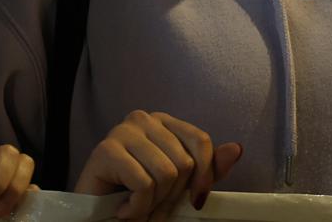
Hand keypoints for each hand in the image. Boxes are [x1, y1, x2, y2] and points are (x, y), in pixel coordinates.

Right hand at [73, 110, 242, 221]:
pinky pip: (144, 184)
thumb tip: (236, 149)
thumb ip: (206, 170)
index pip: (201, 141)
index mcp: (164, 123)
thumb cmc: (134, 199)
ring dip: (153, 206)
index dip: (204, 176)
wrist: (94, 217)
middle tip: (152, 210)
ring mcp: (123, 131)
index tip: (196, 202)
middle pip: (183, 163)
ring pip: (166, 174)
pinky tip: (122, 211)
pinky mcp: (106, 149)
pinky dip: (137, 209)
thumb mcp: (178, 186)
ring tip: (137, 211)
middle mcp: (143, 119)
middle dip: (172, 198)